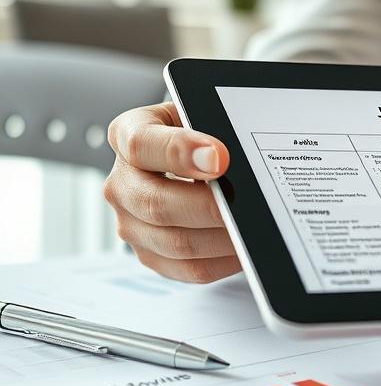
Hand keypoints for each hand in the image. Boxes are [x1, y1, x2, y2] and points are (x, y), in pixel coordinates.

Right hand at [104, 102, 240, 282]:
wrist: (199, 158)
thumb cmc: (203, 136)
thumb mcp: (204, 117)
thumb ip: (212, 129)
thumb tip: (227, 157)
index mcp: (129, 134)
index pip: (141, 144)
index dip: (180, 152)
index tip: (220, 157)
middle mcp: (122, 182)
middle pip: (155, 203)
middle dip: (208, 206)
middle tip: (243, 203)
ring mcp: (131, 223)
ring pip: (176, 241)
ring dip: (221, 237)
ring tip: (252, 226)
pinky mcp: (152, 255)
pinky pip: (190, 267)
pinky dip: (224, 259)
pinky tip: (245, 245)